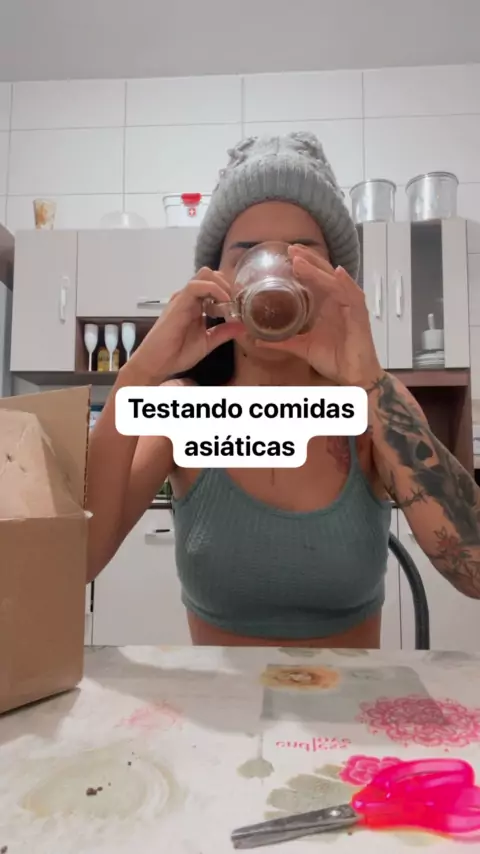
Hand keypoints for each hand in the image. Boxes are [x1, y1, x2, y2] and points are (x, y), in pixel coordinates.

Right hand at [126, 268, 241, 382]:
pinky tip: (223, 302)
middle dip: (228, 284)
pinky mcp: (178, 303)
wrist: (157, 363)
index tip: (240, 305)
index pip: (214, 285)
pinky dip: (214, 289)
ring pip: (205, 275)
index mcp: (196, 305)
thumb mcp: (207, 342)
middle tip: (237, 301)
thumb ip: (224, 332)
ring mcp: (183, 298)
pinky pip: (196, 286)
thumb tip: (242, 326)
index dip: (229, 291)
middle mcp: (190, 298)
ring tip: (231, 302)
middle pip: (211, 275)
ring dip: (222, 285)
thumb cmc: (177, 354)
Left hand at [256, 245, 382, 387]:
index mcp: (326, 305)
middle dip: (307, 260)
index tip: (286, 255)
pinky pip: (354, 296)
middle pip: (323, 274)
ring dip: (319, 269)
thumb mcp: (302, 347)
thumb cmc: (335, 359)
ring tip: (301, 259)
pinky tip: (337, 273)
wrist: (353, 377)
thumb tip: (258, 339)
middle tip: (290, 248)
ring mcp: (349, 307)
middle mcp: (338, 302)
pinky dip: (346, 283)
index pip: (314, 279)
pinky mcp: (359, 316)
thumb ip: (283, 341)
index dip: (301, 266)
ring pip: (334, 281)